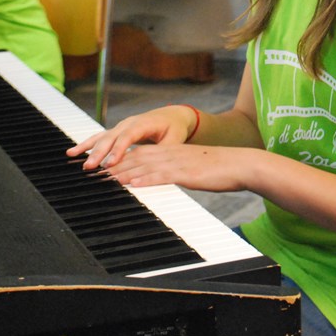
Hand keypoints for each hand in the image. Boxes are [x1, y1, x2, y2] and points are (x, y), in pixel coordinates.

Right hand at [66, 104, 195, 170]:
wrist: (172, 116)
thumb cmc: (174, 128)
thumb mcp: (174, 139)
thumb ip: (163, 151)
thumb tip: (157, 164)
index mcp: (143, 123)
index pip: (128, 136)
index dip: (118, 150)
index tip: (110, 163)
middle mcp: (129, 123)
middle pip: (110, 137)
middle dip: (99, 152)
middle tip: (89, 166)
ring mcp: (121, 126)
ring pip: (102, 136)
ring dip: (88, 147)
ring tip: (73, 156)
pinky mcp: (117, 132)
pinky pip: (100, 138)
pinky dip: (87, 144)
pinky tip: (73, 152)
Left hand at [98, 142, 257, 190]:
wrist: (242, 165)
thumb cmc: (220, 170)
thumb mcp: (193, 169)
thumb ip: (177, 172)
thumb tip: (165, 179)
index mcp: (173, 151)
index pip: (141, 154)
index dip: (120, 159)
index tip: (102, 165)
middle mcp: (172, 154)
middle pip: (137, 158)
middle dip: (114, 164)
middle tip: (93, 171)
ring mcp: (178, 162)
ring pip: (145, 165)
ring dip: (123, 171)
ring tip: (104, 177)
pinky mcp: (186, 173)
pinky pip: (162, 176)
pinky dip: (145, 179)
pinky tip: (132, 183)